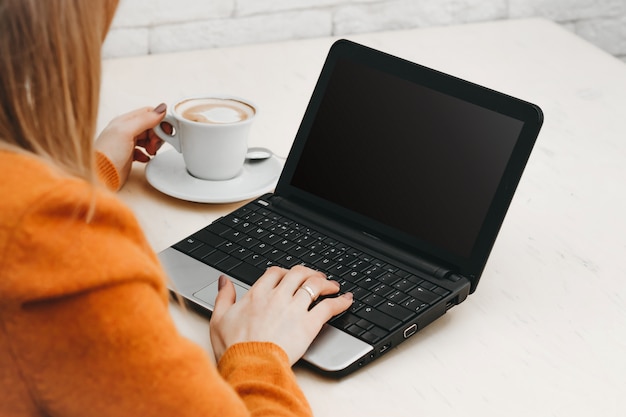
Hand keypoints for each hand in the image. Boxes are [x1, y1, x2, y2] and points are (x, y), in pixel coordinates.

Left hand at [94, 104, 166, 186]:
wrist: (101, 176)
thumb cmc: (108, 154)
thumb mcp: (126, 132)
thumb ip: (144, 119)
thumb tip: (161, 108)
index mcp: (124, 121)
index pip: (148, 113)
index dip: (159, 121)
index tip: (165, 131)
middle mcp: (126, 130)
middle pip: (150, 126)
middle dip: (158, 134)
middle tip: (156, 144)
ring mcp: (127, 143)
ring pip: (148, 138)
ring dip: (154, 144)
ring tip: (151, 151)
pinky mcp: (129, 155)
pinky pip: (143, 150)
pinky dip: (148, 153)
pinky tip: (146, 157)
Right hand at [210, 266, 352, 364]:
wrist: (250, 364)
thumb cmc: (234, 347)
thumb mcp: (219, 318)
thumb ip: (223, 296)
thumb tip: (224, 281)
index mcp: (257, 294)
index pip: (275, 273)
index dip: (284, 271)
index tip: (288, 275)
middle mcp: (278, 297)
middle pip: (298, 274)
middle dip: (308, 272)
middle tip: (315, 276)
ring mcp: (294, 309)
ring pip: (315, 286)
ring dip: (326, 283)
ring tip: (332, 285)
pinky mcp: (309, 324)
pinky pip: (329, 307)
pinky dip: (340, 302)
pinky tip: (346, 300)